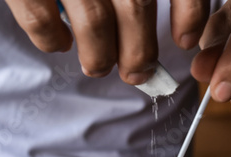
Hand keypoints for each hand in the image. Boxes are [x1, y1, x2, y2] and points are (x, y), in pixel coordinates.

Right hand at [4, 0, 210, 84]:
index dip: (189, 14)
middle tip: (137, 72)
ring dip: (100, 56)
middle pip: (135, 9)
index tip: (186, 40)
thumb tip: (166, 18)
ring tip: (98, 67)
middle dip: (140, 53)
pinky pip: (41, 19)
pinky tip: (59, 44)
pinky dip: (51, 40)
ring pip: (94, 22)